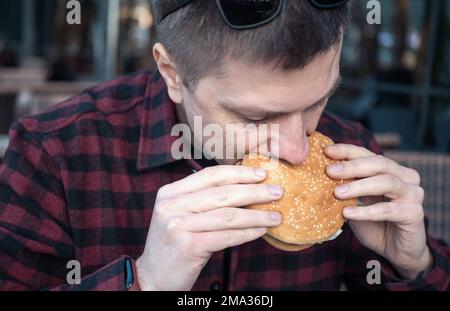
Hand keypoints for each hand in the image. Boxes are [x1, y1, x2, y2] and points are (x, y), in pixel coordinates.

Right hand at [135, 166, 282, 289]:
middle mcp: (171, 205)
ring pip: (227, 215)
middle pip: (222, 193)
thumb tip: (244, 187)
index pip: (210, 175)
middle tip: (277, 191)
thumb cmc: (174, 243)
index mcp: (170, 192)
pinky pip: (226, 236)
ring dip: (256, 214)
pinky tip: (261, 230)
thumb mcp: (181, 214)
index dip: (239, 173)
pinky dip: (247, 232)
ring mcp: (177, 225)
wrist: (153, 276)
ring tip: (276, 215)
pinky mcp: (187, 245)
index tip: (262, 173)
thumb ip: (202, 199)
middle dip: (254, 191)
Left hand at [325, 144, 432, 279]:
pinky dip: (365, 211)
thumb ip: (345, 188)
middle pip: (379, 163)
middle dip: (352, 166)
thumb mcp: (355, 202)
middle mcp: (406, 177)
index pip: (367, 154)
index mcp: (390, 170)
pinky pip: (388, 210)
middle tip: (329, 171)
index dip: (347, 151)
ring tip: (337, 193)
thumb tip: (319, 175)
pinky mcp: (415, 214)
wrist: (395, 251)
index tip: (326, 151)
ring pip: (386, 182)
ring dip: (359, 186)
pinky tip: (347, 213)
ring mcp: (413, 194)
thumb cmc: (373, 223)